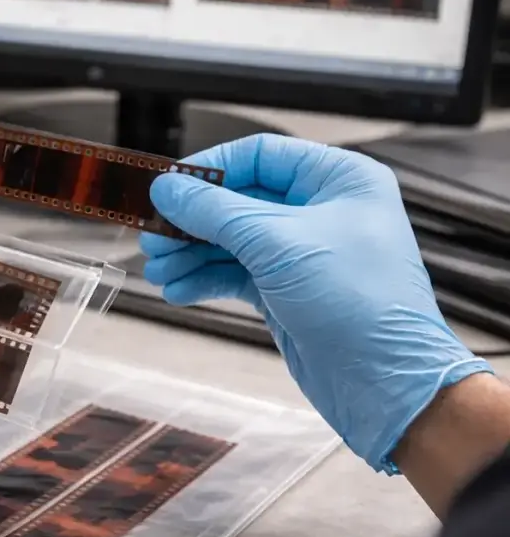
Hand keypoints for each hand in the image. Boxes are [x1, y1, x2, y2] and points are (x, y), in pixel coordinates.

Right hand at [141, 133, 490, 471]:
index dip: (208, 170)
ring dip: (190, 254)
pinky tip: (178, 290)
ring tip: (159, 270)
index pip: (259, 155)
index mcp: (338, 180)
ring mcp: (303, 253)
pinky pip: (235, 274)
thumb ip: (215, 212)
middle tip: (153, 236)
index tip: (167, 189)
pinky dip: (204, 281)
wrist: (383, 380)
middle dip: (191, 220)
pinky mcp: (287, 291)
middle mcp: (322, 211)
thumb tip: (168, 190)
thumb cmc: (360, 303)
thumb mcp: (277, 244)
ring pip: (231, 241)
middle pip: (238, 200)